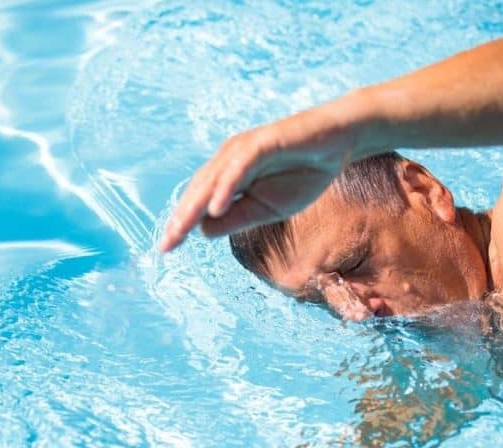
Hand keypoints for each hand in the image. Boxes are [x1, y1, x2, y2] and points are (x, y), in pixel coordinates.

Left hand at [158, 105, 361, 251]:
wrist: (336, 145)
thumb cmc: (301, 175)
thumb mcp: (266, 208)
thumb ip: (236, 218)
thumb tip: (203, 231)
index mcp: (227, 174)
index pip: (198, 201)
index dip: (182, 223)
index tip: (166, 248)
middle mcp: (228, 159)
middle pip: (197, 190)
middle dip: (181, 218)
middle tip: (165, 245)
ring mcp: (243, 149)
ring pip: (213, 179)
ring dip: (195, 206)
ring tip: (180, 231)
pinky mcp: (263, 142)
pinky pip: (240, 166)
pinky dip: (226, 186)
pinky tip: (216, 208)